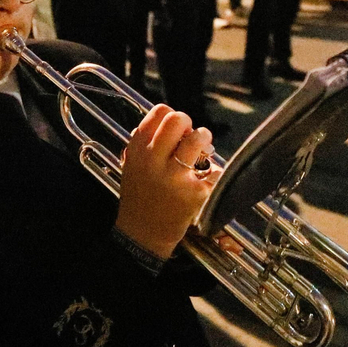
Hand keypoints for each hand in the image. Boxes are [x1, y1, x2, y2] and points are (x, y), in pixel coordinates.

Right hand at [115, 104, 217, 258]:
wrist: (143, 234)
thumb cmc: (141, 197)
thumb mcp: (133, 165)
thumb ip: (146, 142)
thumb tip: (171, 120)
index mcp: (138, 150)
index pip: (160, 112)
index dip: (172, 116)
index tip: (176, 129)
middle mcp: (153, 160)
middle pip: (179, 119)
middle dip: (189, 124)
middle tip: (190, 137)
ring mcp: (175, 176)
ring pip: (198, 138)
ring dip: (204, 140)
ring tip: (202, 150)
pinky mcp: (194, 193)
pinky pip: (214, 169)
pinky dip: (213, 172)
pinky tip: (205, 179)